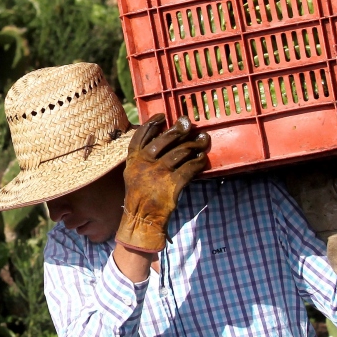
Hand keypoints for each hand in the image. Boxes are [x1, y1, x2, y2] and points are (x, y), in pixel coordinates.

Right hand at [116, 114, 210, 253]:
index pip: (141, 136)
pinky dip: (197, 162)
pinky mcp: (171, 185)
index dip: (152, 124)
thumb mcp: (133, 174)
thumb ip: (143, 158)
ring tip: (203, 140)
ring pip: (179, 153)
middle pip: (164, 140)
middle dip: (178, 131)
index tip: (163, 116)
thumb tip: (162, 140)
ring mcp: (157, 174)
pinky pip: (188, 169)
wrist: (142, 220)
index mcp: (133, 160)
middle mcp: (144, 164)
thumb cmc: (140, 196)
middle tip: (188, 124)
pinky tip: (202, 159)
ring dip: (194, 145)